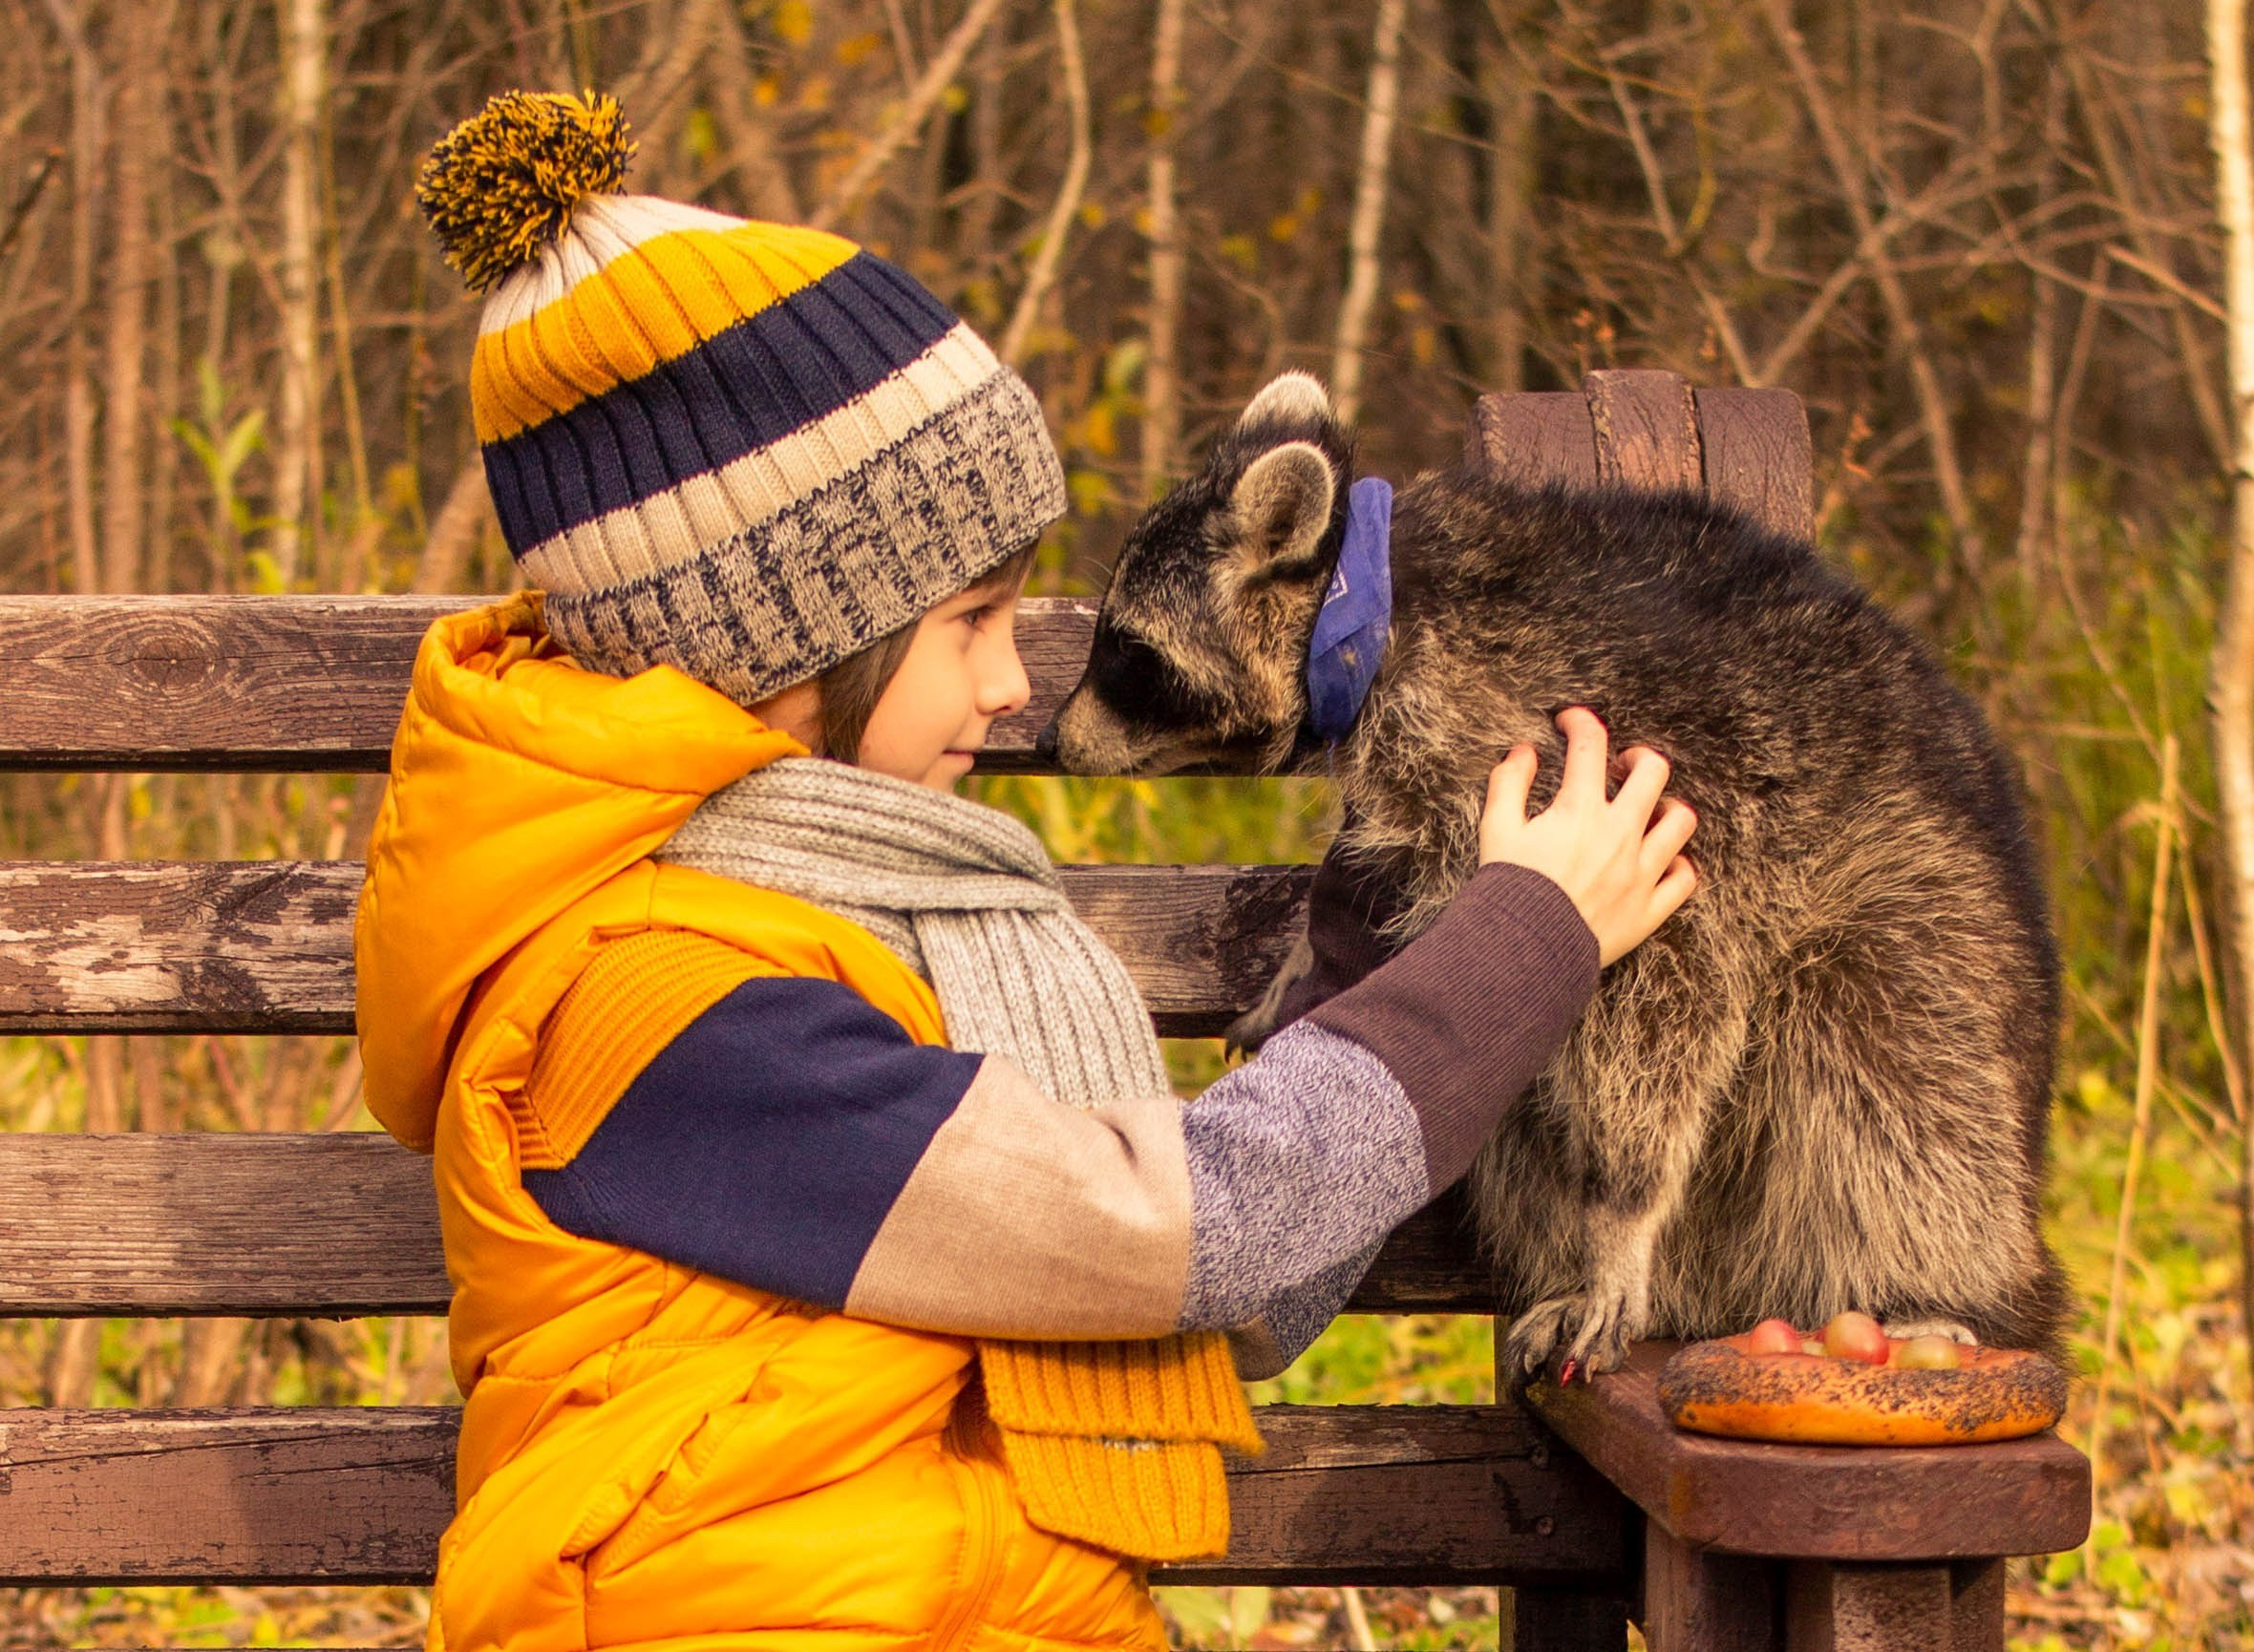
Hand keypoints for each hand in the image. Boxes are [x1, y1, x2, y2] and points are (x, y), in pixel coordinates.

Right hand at [1479, 707, 1697, 965]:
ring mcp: (1640, 871)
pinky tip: (1662, 861)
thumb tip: (1524, 752)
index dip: (1580, 721)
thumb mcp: (1495, 829)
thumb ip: (1509, 783)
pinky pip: (1684, 878)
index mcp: (1580, 810)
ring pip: (1681, 822)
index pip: (1590, 743)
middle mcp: (1619, 834)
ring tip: (1650, 812)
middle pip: (1653, 771)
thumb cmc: (1508, 888)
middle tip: (1620, 767)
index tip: (1570, 722)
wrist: (1523, 949)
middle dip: (1638, 758)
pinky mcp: (1649, 908)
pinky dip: (1679, 865)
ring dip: (1668, 808)